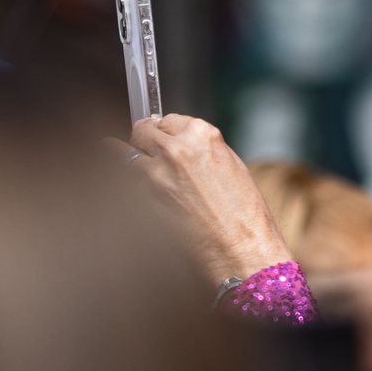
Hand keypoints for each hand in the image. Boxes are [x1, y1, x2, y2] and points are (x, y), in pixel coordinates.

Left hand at [115, 114, 292, 285]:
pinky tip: (132, 187)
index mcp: (202, 136)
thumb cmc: (244, 216)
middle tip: (144, 146)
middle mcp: (176, 149)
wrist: (240, 250)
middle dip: (144, 139)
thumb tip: (182, 144)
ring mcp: (155, 172)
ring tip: (134, 166)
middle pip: (143, 130)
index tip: (161, 136)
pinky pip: (128, 183)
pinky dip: (130, 185)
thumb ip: (203, 150)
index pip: (169, 120)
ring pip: (127, 154)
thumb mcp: (232, 168)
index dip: (165, 130)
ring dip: (131, 160)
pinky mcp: (141, 198)